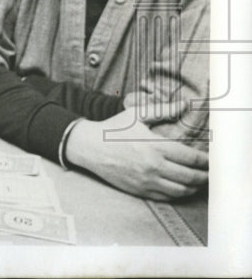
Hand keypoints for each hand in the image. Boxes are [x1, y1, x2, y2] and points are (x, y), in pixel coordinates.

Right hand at [65, 107, 208, 200]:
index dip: (206, 161)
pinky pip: (166, 197)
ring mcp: (146, 181)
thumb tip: (184, 105)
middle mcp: (153, 166)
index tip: (212, 160)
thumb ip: (162, 111)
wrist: (89, 147)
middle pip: (190, 177)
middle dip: (204, 176)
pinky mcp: (140, 190)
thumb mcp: (136, 115)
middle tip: (210, 173)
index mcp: (154, 146)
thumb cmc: (113, 128)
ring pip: (180, 190)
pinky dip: (179, 194)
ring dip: (194, 187)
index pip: (190, 158)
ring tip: (199, 181)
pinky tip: (182, 187)